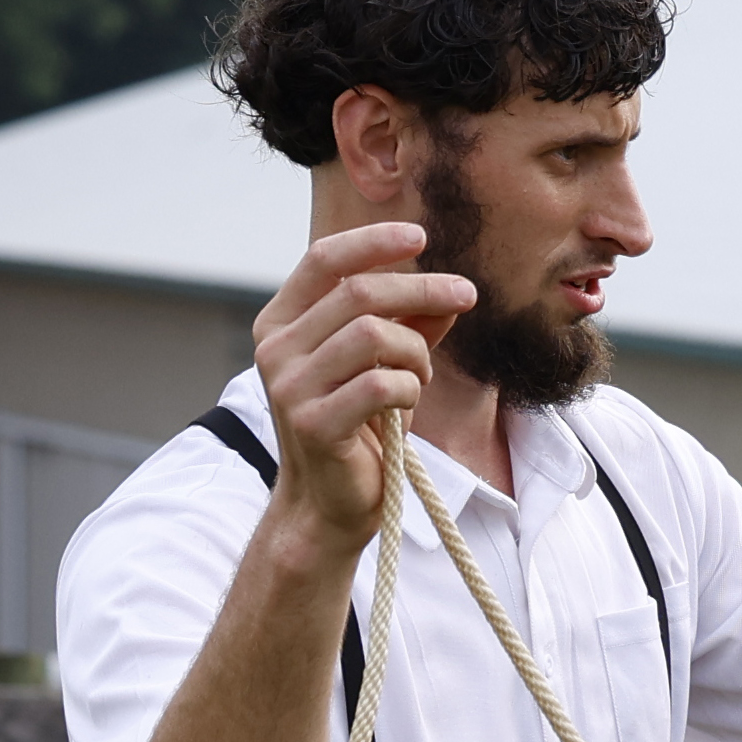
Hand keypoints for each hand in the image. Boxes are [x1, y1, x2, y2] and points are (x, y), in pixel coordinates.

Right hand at [248, 221, 471, 548]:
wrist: (330, 505)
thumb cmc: (359, 429)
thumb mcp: (383, 366)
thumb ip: (407, 325)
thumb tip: (448, 290)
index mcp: (282, 323)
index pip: (323, 260)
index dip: (372, 241)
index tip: (420, 235)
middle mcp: (276, 348)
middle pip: (358, 292)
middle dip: (422, 289)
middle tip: (465, 296)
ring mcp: (289, 386)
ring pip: (372, 334)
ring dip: (416, 352)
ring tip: (420, 378)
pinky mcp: (313, 423)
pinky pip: (382, 384)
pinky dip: (410, 389)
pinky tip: (407, 405)